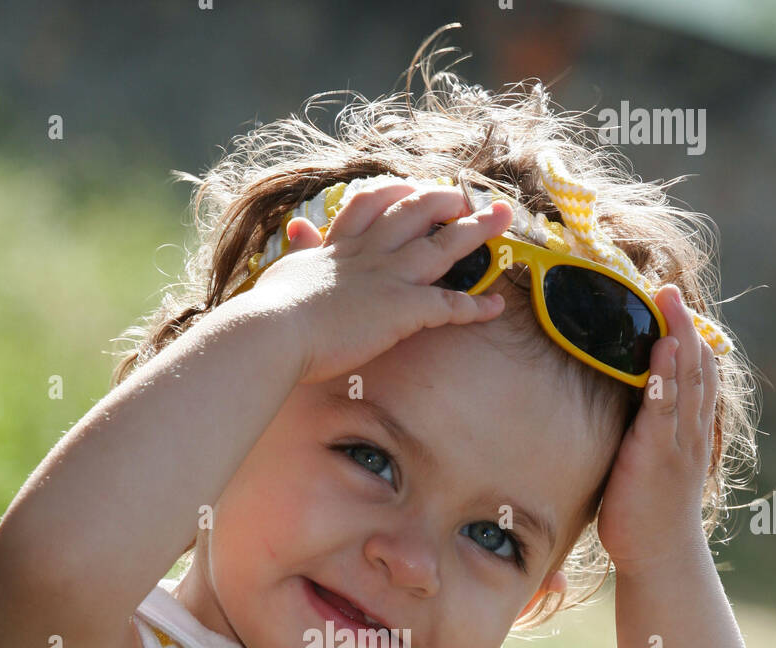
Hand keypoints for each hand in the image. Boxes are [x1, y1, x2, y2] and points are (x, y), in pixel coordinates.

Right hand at [244, 182, 512, 383]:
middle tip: (465, 195)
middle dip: (443, 200)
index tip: (410, 187)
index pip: (371, 207)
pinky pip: (449, 305)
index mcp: (339, 247)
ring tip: (502, 220)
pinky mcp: (402, 310)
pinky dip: (475, 306)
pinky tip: (497, 306)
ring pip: (442, 247)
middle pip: (415, 214)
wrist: (275, 331)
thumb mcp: (286, 269)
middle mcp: (369, 255)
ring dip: (475, 231)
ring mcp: (389, 279)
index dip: (394, 194)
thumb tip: (296, 227)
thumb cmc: (272, 311)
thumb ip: (300, 250)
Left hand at [596, 284, 718, 575]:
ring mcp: (676, 442)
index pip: (697, 376)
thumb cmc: (648, 514)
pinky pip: (662, 409)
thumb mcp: (650, 466)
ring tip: (668, 302)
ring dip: (677, 337)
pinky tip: (661, 350)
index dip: (690, 340)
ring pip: (684, 381)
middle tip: (670, 290)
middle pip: (694, 368)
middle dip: (684, 326)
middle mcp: (689, 431)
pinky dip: (664, 377)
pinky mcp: (655, 456)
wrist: (659, 557)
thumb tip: (620, 414)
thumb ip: (642, 437)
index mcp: (688, 432)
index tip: (677, 310)